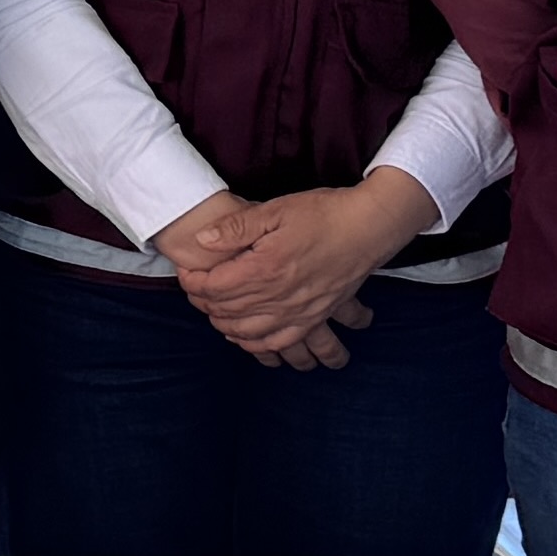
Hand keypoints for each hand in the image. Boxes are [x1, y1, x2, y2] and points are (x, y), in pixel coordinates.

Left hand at [170, 175, 428, 366]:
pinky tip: (246, 339)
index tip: (187, 272)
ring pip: (248, 333)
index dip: (193, 282)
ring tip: (215, 312)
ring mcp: (298, 312)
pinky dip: (257, 346)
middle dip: (204, 303)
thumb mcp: (276, 209)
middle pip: (227, 311)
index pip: (214, 287)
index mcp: (264, 268)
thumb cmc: (324, 213)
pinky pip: (280, 344)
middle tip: (196, 289)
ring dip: (225, 326)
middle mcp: (279, 296)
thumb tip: (203, 240)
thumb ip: (237, 227)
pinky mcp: (314, 318)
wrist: (369, 227)